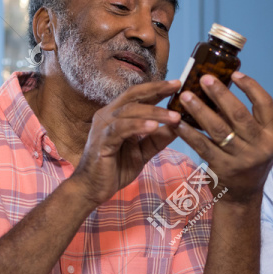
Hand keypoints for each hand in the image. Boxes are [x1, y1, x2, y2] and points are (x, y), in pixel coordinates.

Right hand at [71, 80, 182, 206]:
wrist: (92, 189)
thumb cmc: (114, 169)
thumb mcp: (142, 152)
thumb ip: (158, 139)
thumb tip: (180, 127)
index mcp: (117, 115)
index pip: (138, 95)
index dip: (157, 88)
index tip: (178, 84)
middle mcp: (108, 115)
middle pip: (133, 95)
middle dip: (156, 90)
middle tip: (177, 87)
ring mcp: (103, 127)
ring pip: (130, 111)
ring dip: (154, 112)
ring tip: (175, 117)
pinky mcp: (102, 141)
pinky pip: (121, 129)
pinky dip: (138, 126)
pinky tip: (153, 126)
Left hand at [173, 73, 272, 203]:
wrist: (243, 196)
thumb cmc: (250, 159)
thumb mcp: (260, 140)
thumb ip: (250, 118)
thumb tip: (224, 85)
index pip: (266, 105)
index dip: (251, 87)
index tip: (234, 73)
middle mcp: (261, 147)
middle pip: (239, 114)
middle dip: (221, 94)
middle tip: (204, 78)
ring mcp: (241, 159)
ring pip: (218, 129)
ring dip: (200, 110)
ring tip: (186, 96)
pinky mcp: (222, 168)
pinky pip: (202, 145)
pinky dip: (189, 132)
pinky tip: (178, 121)